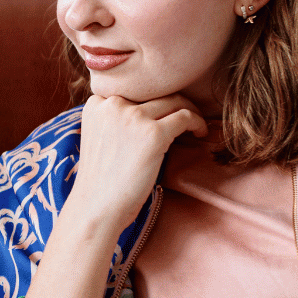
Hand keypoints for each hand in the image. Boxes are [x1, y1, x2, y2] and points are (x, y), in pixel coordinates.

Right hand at [66, 93, 210, 233]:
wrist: (96, 208)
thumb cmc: (100, 181)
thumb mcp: (99, 138)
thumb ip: (115, 119)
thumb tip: (151, 109)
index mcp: (96, 103)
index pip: (133, 89)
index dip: (152, 100)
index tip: (162, 112)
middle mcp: (113, 104)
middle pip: (155, 91)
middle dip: (174, 101)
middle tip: (187, 114)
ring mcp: (133, 117)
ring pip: (174, 100)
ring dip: (190, 110)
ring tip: (196, 125)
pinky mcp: (153, 133)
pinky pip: (185, 116)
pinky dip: (197, 123)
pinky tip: (200, 133)